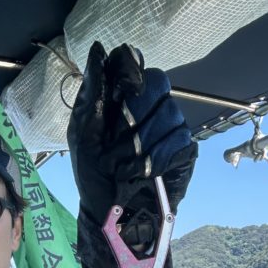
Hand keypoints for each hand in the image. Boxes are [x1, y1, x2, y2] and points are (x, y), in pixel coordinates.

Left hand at [68, 42, 197, 225]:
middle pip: (158, 81)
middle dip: (135, 112)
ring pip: (170, 113)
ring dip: (142, 143)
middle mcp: (149, 109)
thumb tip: (98, 49)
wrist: (112, 217)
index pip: (134, 62)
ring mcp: (170, 129)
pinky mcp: (185, 152)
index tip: (121, 92)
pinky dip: (158, 158)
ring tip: (126, 166)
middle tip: (118, 140)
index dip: (130, 71)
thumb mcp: (83, 134)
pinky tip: (145, 172)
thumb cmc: (93, 178)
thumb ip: (92, 92)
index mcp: (121, 99)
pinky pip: (180, 140)